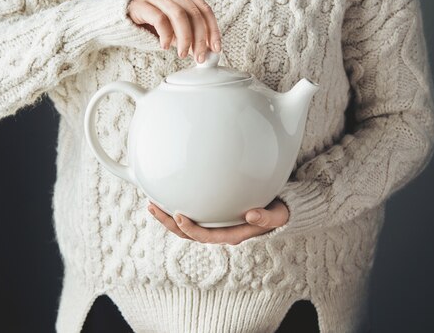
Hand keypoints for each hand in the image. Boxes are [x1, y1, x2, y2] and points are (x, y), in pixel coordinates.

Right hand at [127, 0, 221, 62]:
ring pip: (179, 15)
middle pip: (193, 13)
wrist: (120, 18)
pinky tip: (165, 46)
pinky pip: (160, 19)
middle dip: (200, 38)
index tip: (216, 48)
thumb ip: (189, 34)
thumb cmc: (149, 22)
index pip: (204, 9)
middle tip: (199, 57)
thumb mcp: (173, 27)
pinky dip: (166, 36)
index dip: (213, 30)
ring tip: (183, 54)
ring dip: (184, 38)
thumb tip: (207, 51)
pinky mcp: (140, 3)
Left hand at [147, 198, 288, 244]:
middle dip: (169, 223)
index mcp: (233, 234)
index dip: (191, 229)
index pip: (207, 236)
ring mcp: (215, 224)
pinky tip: (167, 198)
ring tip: (152, 204)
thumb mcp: (278, 215)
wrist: (281, 209)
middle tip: (152, 207)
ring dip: (168, 217)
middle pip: (189, 233)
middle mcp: (221, 231)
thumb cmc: (278, 212)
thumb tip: (251, 215)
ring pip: (186, 226)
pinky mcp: (214, 215)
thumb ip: (267, 217)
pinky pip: (192, 216)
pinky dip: (177, 210)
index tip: (179, 216)